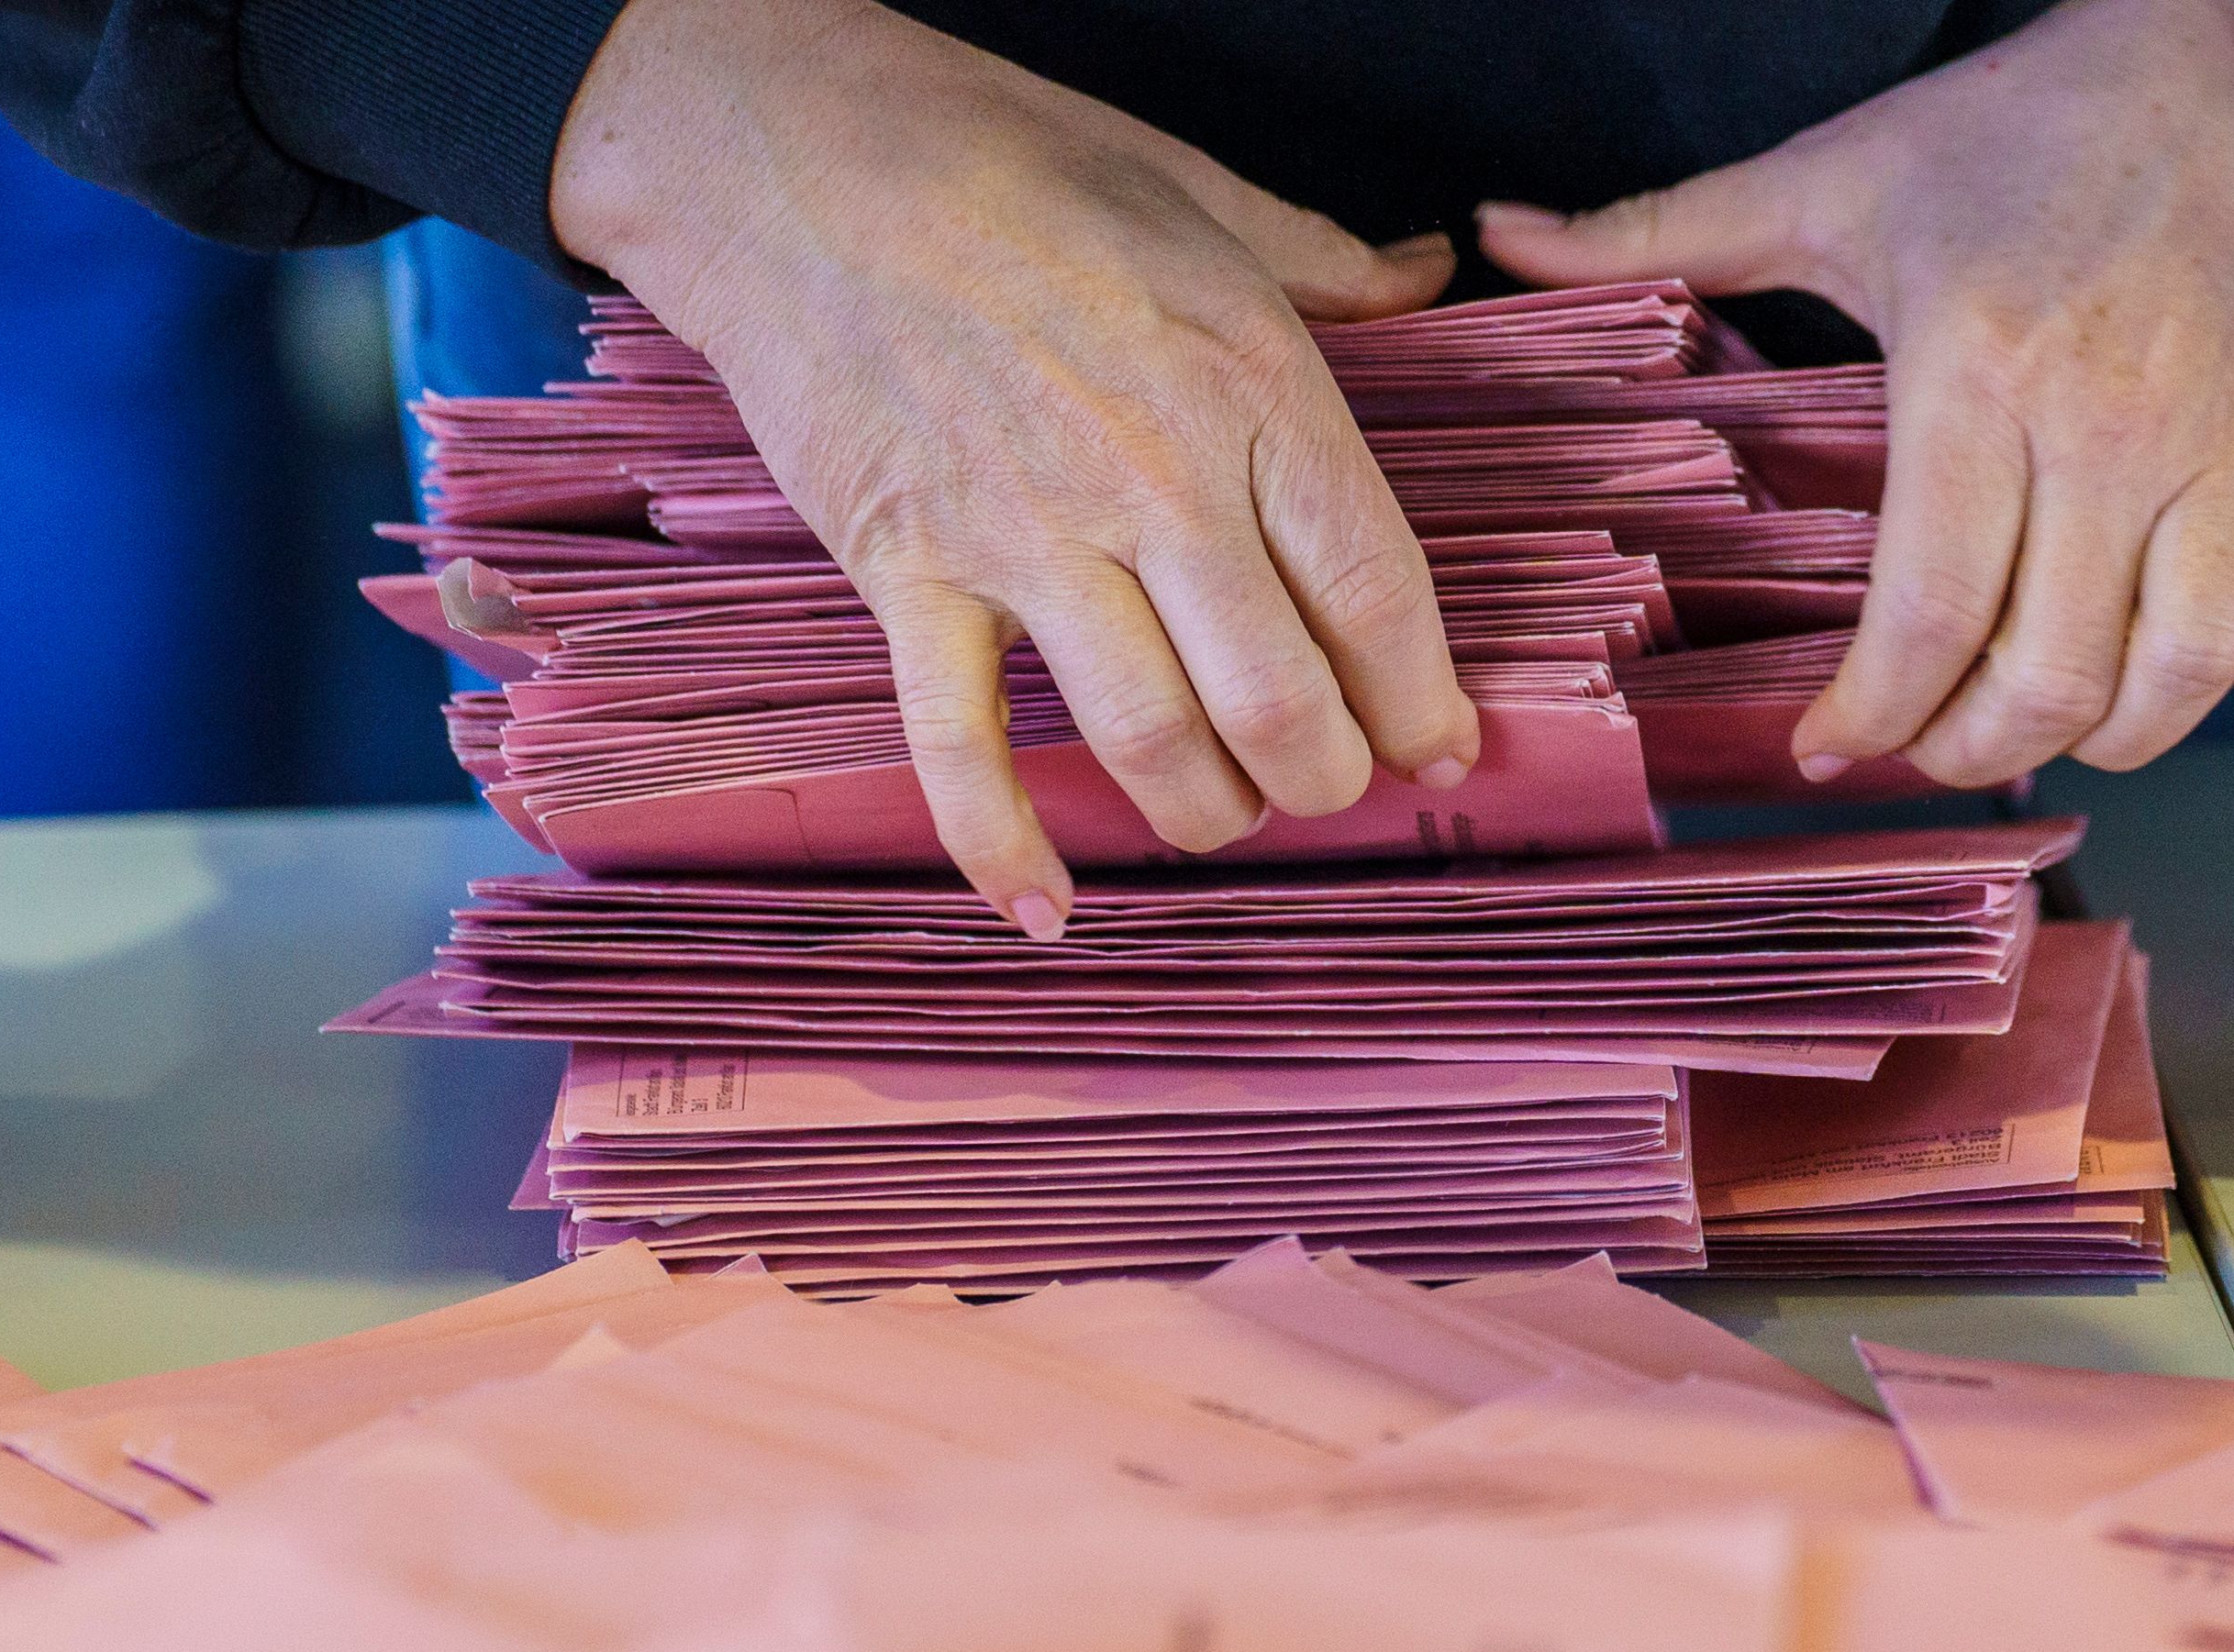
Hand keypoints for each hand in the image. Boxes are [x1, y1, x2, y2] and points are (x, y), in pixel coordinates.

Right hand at [552, 0, 1478, 936]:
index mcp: (1249, 384)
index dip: (1421, 701)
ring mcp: (1023, 538)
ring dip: (1200, 813)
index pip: (1374, 591)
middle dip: (1321, 778)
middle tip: (1322, 789)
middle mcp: (1152, 480)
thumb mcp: (1197, 187)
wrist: (800, 161)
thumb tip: (1426, 276)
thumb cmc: (1004, 158)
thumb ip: (1322, 262)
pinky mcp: (907, 572)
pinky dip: (1000, 842)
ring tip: (1215, 819)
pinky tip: (1042, 908)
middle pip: (1277, 697)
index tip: (1437, 752)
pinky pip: (957, 744)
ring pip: (1147, 737)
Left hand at [1479, 0, 2233, 787]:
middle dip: (1954, 751)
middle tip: (1893, 756)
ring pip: (2161, 677)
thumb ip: (1652, 232)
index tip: (1819, 749)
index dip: (1871, 714)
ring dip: (2070, 739)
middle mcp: (2108, 425)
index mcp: (1978, 369)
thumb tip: (1496, 236)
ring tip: (1989, 734)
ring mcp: (2212, 448)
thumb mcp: (1821, 181)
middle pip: (2042, 672)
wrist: (2202, 62)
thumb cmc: (2013, 129)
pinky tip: (2100, 687)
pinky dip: (2169, 694)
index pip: (1930, 607)